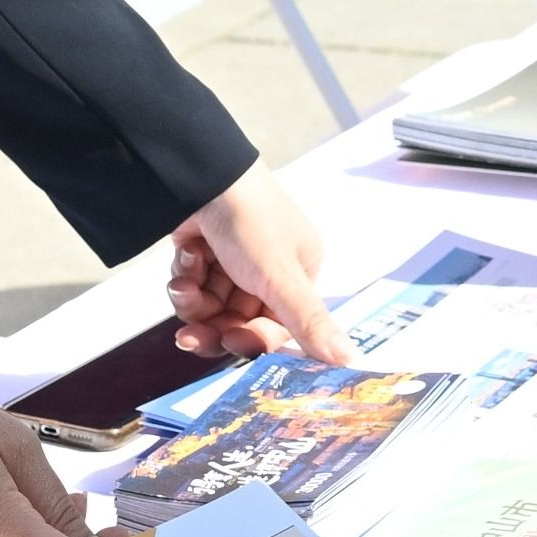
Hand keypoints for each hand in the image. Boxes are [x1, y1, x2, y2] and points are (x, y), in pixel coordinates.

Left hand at [167, 167, 346, 361]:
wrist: (199, 175)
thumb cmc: (250, 219)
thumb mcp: (280, 276)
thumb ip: (309, 322)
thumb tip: (350, 361)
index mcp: (298, 272)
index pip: (277, 325)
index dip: (251, 339)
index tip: (230, 340)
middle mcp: (269, 268)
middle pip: (238, 321)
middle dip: (213, 326)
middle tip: (190, 335)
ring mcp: (233, 259)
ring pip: (211, 308)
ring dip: (194, 302)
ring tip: (186, 283)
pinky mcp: (203, 252)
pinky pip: (193, 285)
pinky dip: (185, 276)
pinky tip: (185, 258)